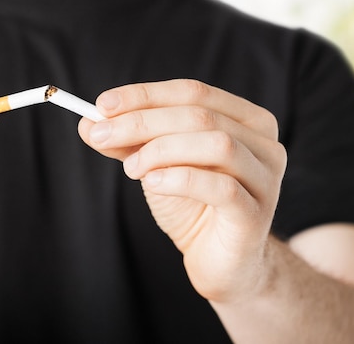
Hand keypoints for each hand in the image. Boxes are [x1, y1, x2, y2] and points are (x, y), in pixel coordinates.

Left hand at [78, 79, 286, 302]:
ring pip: (217, 144)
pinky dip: (180, 179)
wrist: (218, 260)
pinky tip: (153, 184)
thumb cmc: (192, 204)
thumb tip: (88, 123)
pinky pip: (221, 187)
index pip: (192, 92)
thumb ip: (129, 142)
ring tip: (131, 169)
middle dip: (142, 122)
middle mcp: (264, 142)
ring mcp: (266, 178)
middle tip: (101, 134)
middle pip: (201, 115)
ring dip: (162, 151)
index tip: (102, 105)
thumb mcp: (157, 164)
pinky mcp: (256, 214)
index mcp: (245, 119)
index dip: (145, 96)